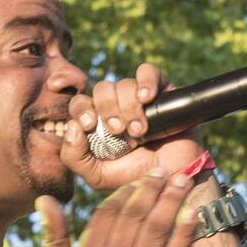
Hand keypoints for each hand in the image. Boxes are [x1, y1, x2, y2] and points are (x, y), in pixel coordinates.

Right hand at [35, 168, 198, 246]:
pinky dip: (185, 234)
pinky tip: (192, 215)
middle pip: (136, 216)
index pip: (109, 213)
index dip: (126, 193)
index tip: (138, 180)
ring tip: (182, 182)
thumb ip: (54, 236)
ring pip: (158, 231)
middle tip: (165, 170)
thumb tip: (46, 200)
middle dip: (152, 189)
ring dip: (172, 202)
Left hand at [62, 63, 203, 190]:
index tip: (90, 124)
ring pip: (123, 84)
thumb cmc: (137, 175)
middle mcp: (116, 106)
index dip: (81, 109)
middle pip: (101, 89)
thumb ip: (75, 157)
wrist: (175, 175)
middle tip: (118, 130)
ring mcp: (138, 96)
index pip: (80, 104)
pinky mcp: (161, 90)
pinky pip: (147, 71)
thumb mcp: (99, 176)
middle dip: (107, 109)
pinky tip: (147, 99)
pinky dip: (145, 82)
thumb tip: (71, 127)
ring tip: (140, 131)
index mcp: (98, 122)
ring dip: (129, 108)